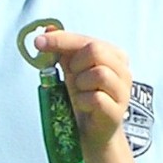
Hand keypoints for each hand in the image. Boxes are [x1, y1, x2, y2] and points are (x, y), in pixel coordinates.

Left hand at [32, 27, 130, 147]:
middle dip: (75, 64)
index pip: (86, 40)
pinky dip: (83, 101)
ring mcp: (123, 91)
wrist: (91, 133)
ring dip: (80, 84)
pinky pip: (96, 98)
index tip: (38, 42)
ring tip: (80, 94)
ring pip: (99, 74)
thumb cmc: (84, 98)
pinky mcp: (117, 111)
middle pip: (96, 51)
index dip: (61, 40)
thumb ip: (63, 50)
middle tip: (71, 77)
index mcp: (114, 55)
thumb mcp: (71, 70)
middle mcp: (123, 70)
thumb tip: (46, 29)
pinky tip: (83, 106)